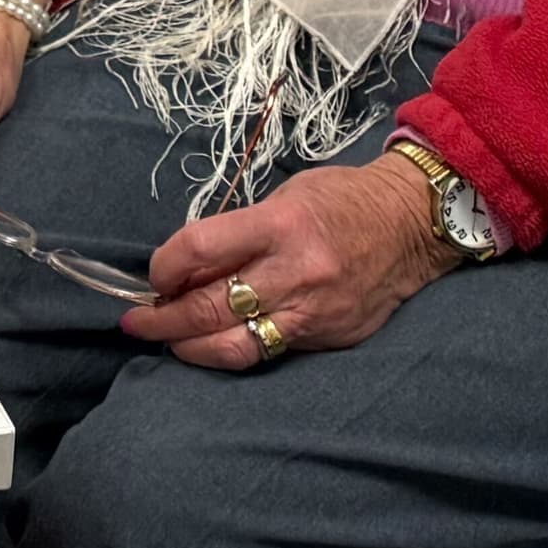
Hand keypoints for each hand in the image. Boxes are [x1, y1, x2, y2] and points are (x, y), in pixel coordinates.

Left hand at [127, 162, 449, 369]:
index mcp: (279, 225)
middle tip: (136, 322)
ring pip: (236, 345)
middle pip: (210, 306)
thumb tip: (185, 265)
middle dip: (162, 319)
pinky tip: (212, 346)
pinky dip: (234, 351)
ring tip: (168, 342)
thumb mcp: (282, 197)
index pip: (199, 249)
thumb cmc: (339, 200)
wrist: (412, 226)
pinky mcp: (330, 337)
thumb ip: (236, 232)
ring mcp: (315, 311)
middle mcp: (296, 272)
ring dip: (190, 347)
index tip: (151, 275)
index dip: (163, 267)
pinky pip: (270, 351)